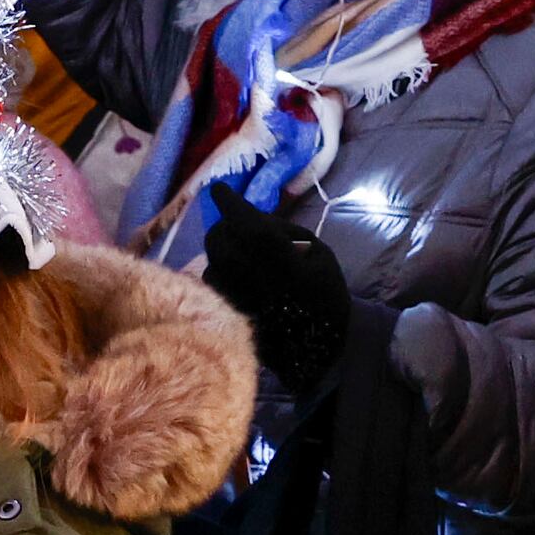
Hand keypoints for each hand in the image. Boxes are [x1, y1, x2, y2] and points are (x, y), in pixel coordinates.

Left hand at [198, 193, 351, 388]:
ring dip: (221, 251)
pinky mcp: (227, 313)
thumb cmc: (324, 291)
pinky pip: (212, 284)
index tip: (218, 189)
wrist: (320, 345)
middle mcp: (250, 274)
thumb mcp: (317, 251)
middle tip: (235, 226)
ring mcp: (234, 296)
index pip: (243, 220)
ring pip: (211, 261)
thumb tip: (249, 216)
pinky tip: (236, 276)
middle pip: (217, 238)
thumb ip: (281, 230)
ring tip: (241, 254)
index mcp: (277, 256)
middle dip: (223, 227)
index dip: (228, 202)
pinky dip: (220, 273)